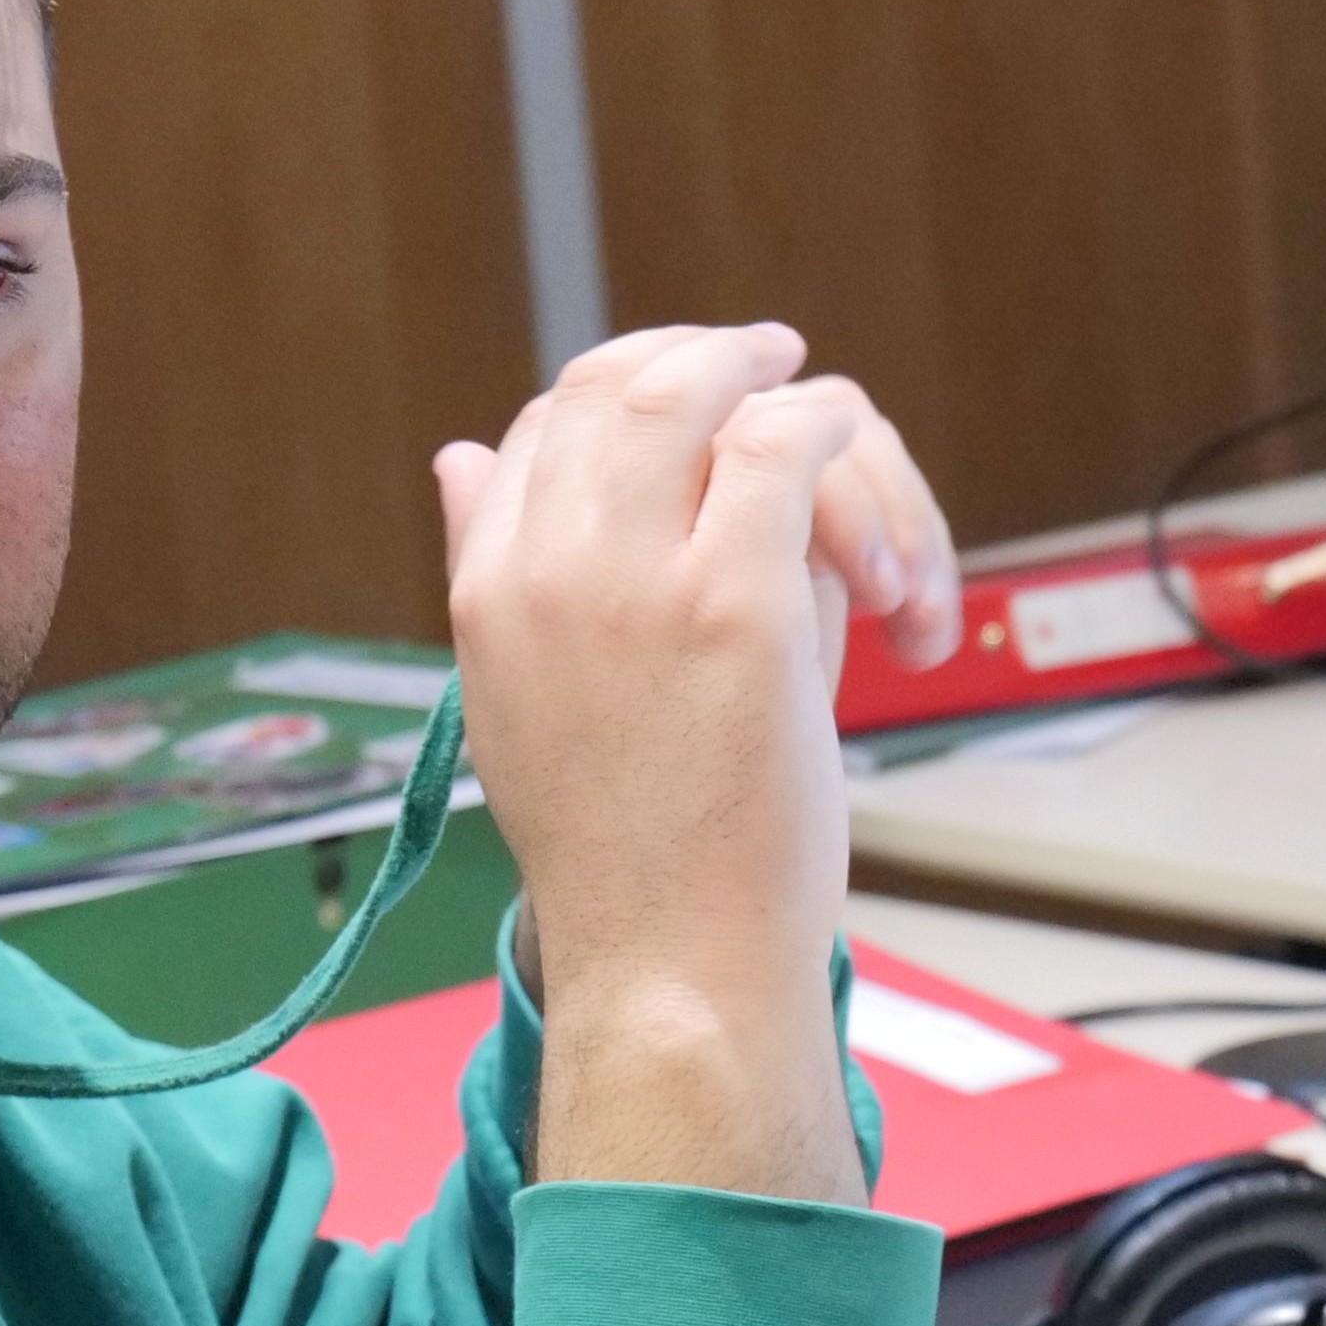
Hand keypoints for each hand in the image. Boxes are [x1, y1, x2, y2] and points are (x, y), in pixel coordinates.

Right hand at [434, 325, 955, 1199]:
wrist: (672, 966)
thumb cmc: (630, 854)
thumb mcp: (529, 701)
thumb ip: (505, 569)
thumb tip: (460, 454)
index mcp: (487, 593)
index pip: (536, 428)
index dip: (621, 394)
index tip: (694, 409)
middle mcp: (547, 570)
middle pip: (616, 384)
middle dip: (701, 358)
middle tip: (770, 361)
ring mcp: (641, 580)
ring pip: (707, 394)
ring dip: (784, 392)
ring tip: (837, 421)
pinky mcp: (738, 602)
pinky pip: (791, 448)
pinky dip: (839, 436)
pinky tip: (865, 480)